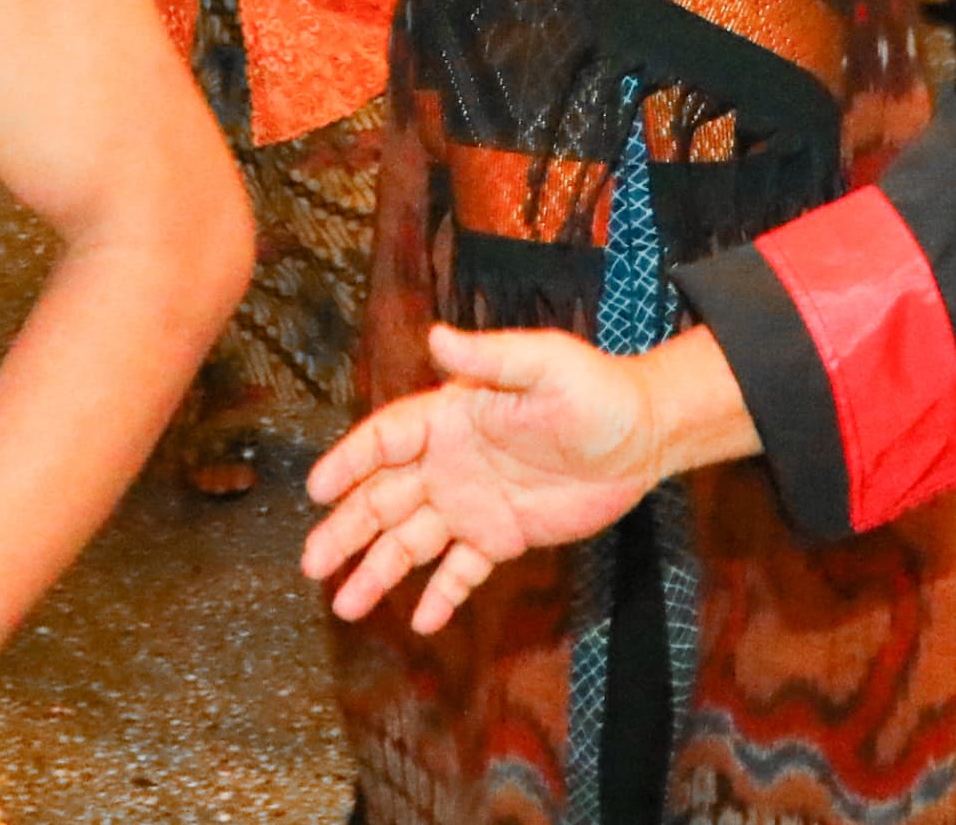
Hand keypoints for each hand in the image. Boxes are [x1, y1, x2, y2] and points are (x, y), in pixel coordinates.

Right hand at [303, 323, 667, 632]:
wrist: (644, 435)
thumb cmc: (593, 391)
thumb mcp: (544, 365)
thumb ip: (489, 358)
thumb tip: (435, 335)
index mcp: (451, 417)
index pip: (387, 439)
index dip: (350, 462)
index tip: (317, 490)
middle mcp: (450, 462)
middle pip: (384, 498)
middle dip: (346, 531)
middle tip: (311, 564)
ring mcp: (473, 503)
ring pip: (412, 541)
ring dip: (377, 570)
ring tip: (344, 605)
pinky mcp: (502, 536)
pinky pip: (462, 570)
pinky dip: (440, 595)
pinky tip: (419, 620)